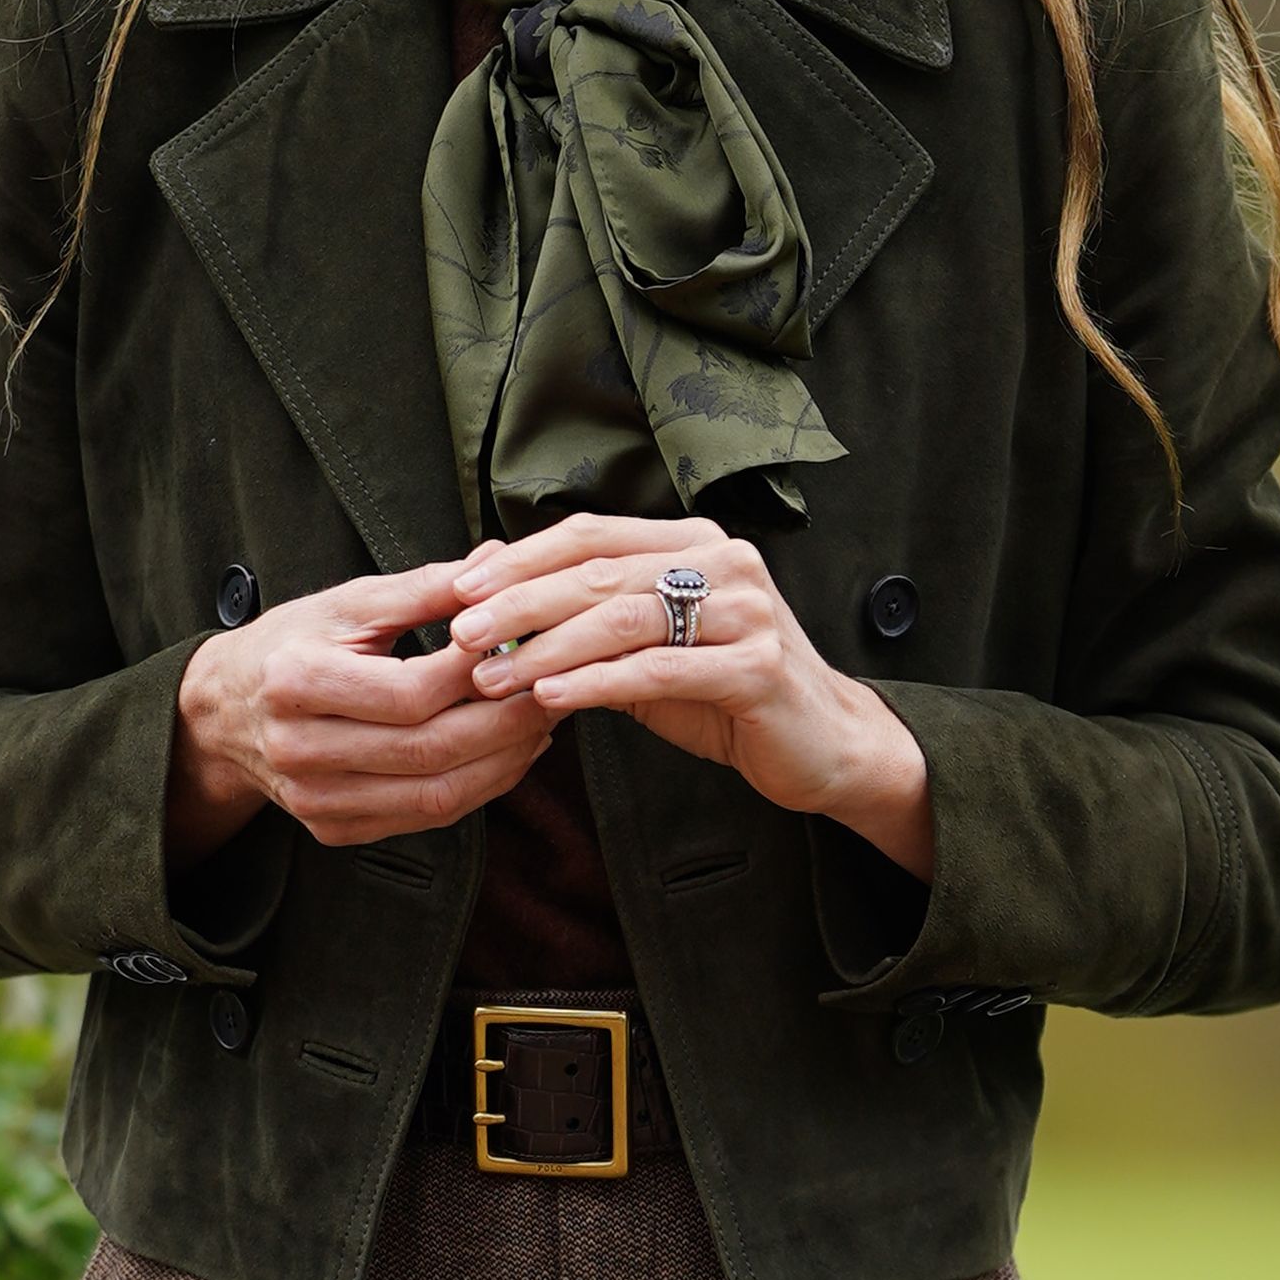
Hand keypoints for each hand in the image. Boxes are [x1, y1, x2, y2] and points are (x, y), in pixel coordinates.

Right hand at [167, 560, 553, 861]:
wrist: (223, 710)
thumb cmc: (291, 643)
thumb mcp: (347, 603)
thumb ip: (424, 588)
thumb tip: (498, 562)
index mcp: (295, 681)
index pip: (409, 692)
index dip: (476, 675)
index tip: (521, 648)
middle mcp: (298, 749)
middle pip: (428, 751)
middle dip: (505, 725)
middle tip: (550, 692)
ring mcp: (313, 798)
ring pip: (434, 797)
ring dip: (503, 764)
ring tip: (538, 724)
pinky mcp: (331, 828)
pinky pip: (422, 819)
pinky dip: (476, 789)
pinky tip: (503, 754)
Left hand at [445, 515, 934, 879]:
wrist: (821, 744)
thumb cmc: (724, 693)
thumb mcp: (650, 648)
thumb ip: (587, 621)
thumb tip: (492, 601)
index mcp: (694, 542)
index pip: (591, 534)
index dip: (520, 559)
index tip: (459, 589)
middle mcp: (724, 562)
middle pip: (598, 573)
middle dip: (519, 604)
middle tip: (462, 634)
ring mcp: (747, 611)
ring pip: (622, 620)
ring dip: (546, 650)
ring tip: (491, 676)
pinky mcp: (758, 666)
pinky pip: (659, 671)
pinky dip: (596, 684)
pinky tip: (548, 699)